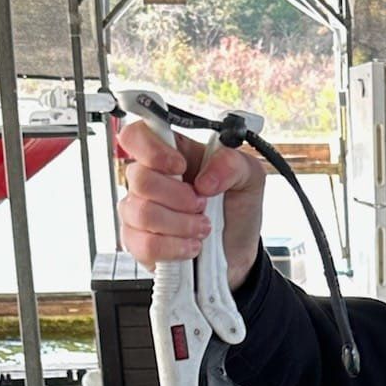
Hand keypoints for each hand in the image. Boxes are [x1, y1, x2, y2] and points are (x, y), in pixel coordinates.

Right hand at [116, 117, 264, 290]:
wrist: (237, 250)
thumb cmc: (235, 210)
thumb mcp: (249, 178)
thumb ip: (232, 164)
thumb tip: (205, 180)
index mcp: (168, 154)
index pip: (136, 135)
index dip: (152, 150)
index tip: (180, 166)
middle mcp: (148, 180)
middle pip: (140, 179)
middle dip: (180, 197)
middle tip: (203, 205)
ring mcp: (138, 211)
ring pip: (143, 214)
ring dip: (182, 224)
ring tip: (203, 228)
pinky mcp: (139, 243)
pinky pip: (145, 244)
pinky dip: (175, 247)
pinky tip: (191, 246)